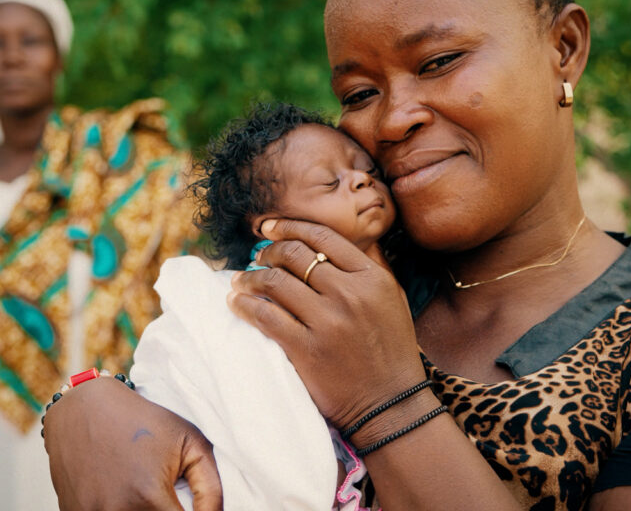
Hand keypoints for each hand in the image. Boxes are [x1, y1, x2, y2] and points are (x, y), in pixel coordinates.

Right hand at [44, 377, 222, 510]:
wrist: (84, 408)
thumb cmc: (143, 421)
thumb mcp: (190, 443)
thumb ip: (211, 490)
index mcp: (149, 497)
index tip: (187, 503)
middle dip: (167, 510)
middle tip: (164, 490)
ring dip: (143, 510)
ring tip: (140, 485)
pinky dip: (119, 507)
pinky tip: (118, 487)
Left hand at [228, 218, 425, 429]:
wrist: (391, 402)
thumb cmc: (391, 350)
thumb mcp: (393, 299)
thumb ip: (370, 266)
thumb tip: (340, 240)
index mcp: (371, 278)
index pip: (323, 238)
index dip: (289, 227)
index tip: (270, 228)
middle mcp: (350, 294)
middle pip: (294, 255)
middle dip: (267, 251)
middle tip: (256, 257)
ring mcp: (327, 322)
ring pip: (275, 282)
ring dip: (250, 278)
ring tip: (240, 281)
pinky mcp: (307, 349)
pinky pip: (266, 317)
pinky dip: (245, 305)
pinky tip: (236, 303)